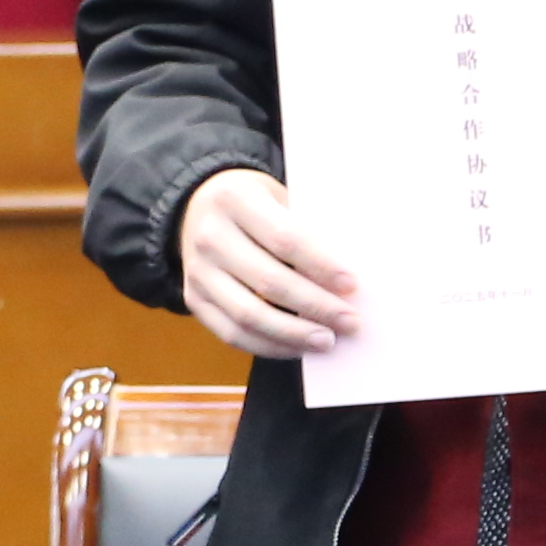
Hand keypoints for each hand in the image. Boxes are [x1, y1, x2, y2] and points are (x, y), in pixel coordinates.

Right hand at [177, 168, 359, 359]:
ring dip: (294, 334)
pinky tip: (296, 347)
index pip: (285, 238)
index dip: (320, 265)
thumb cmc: (256, 204)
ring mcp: (197, 270)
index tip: (351, 285)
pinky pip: (232, 334)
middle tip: (349, 321)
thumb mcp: (278, 197)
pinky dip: (269, 346)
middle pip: (268, 281)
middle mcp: (210, 235)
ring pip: (248, 315)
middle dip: (315, 306)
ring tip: (327, 341)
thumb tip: (344, 282)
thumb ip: (305, 230)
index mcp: (235, 199)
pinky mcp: (194, 298)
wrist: (200, 207)